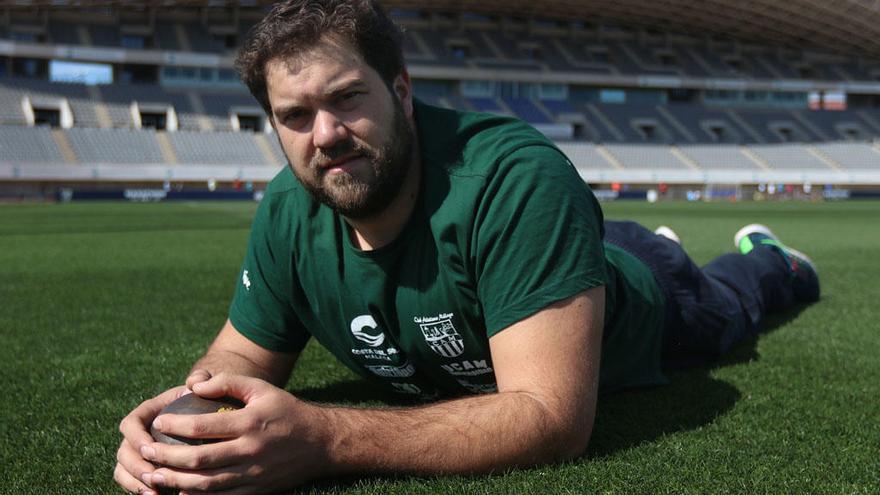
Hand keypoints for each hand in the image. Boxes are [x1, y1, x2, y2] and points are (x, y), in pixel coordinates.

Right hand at [114, 371, 212, 494]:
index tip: (149, 447)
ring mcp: (139, 452)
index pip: (131, 423)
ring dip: (136, 481)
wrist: (209, 417)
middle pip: (124, 450)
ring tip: (154, 491)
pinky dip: (139, 490)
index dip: (136, 436)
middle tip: (152, 476)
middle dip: (135, 465)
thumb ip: (202, 379)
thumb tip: (195, 382)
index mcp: (149, 412)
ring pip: (123, 469)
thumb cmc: (209, 401)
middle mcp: (139, 433)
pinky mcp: (145, 468)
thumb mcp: (206, 388)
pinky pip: (132, 482)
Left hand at [138, 373, 330, 493]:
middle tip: (145, 452)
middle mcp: (250, 450)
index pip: (203, 426)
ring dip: (176, 481)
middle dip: (167, 457)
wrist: (320, 443)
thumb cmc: (286, 411)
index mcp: (249, 423)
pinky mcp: (256, 490)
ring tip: (154, 475)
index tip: (158, 422)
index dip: (175, 426)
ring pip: (206, 484)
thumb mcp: (262, 389)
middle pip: (199, 459)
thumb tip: (195, 385)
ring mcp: (253, 474)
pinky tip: (180, 492)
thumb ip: (228, 382)